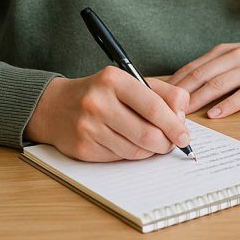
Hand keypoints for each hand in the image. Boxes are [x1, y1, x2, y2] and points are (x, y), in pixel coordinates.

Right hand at [24, 67, 190, 161]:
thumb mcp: (129, 82)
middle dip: (166, 142)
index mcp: (114, 80)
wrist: (55, 107)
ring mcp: (88, 127)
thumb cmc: (101, 93)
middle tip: (172, 142)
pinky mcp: (83, 149)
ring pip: (135, 150)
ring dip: (150, 150)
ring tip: (152, 143)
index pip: (154, 107)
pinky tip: (129, 144)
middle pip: (147, 133)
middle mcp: (98, 103)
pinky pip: (119, 158)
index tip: (184, 135)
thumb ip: (162, 93)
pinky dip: (131, 155)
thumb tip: (182, 117)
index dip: (174, 125)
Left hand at [167, 36, 239, 118]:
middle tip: (165, 110)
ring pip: (219, 84)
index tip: (159, 98)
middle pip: (201, 76)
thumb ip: (214, 67)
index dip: (175, 84)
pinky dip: (228, 105)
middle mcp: (235, 56)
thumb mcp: (236, 55)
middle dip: (181, 94)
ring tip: (183, 115)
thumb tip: (184, 86)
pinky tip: (216, 114)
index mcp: (224, 51)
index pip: (193, 67)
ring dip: (199, 100)